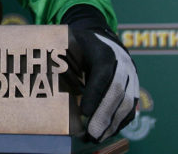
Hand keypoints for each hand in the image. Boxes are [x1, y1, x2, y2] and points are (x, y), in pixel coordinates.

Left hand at [62, 5, 138, 141]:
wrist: (105, 39)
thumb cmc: (81, 43)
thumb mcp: (70, 41)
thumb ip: (60, 54)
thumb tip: (42, 68)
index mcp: (105, 51)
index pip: (102, 74)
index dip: (95, 94)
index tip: (83, 112)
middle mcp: (123, 65)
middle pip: (118, 93)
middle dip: (104, 116)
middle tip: (91, 134)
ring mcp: (132, 78)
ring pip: (127, 104)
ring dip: (112, 124)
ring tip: (96, 137)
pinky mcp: (135, 89)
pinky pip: (131, 110)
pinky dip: (119, 124)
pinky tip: (106, 133)